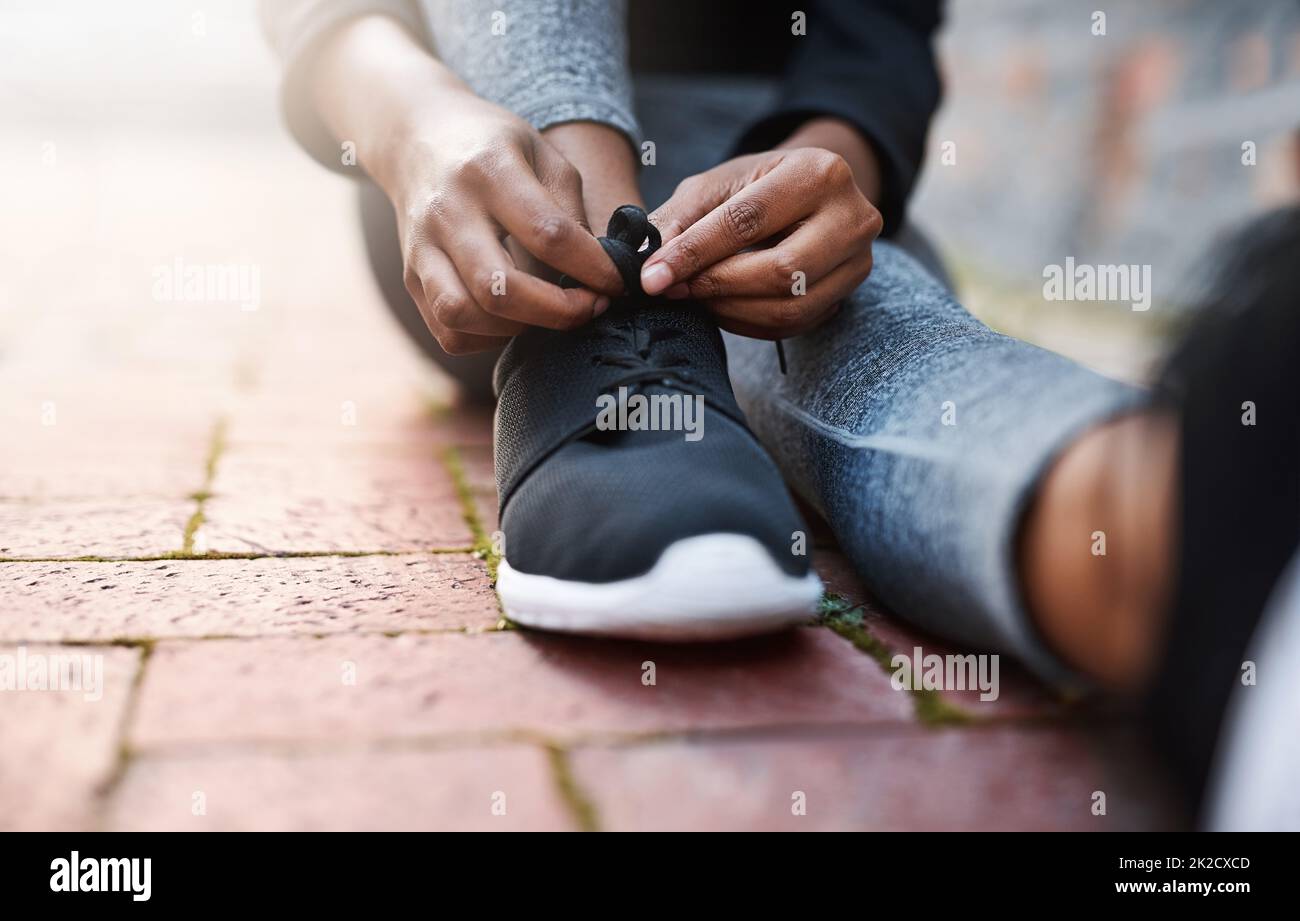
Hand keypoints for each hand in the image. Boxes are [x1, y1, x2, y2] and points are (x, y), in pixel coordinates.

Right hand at [386, 90, 627, 352]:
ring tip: (546, 312)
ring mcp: (421, 249)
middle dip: (558, 312)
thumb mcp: (542, 154)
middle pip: (500, 289)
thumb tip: (596, 271)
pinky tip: (512, 318)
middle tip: (590, 307)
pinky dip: (488, 339)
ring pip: (463, 316)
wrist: (416, 137)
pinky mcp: (410, 278)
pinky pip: (448, 333)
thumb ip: (569, 210)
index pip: (549, 235)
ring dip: (517, 329)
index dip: (593, 268)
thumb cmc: (493, 147)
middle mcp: (448, 212)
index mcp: (489, 171)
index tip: (617, 282)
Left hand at [642, 142, 881, 338]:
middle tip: (674, 288)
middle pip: (781, 270)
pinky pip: (795, 324)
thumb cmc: (756, 186)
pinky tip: (722, 308)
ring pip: (791, 305)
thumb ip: (681, 218)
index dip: (695, 252)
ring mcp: (859, 259)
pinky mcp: (849, 293)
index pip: (748, 220)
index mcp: (818, 171)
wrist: (808, 195)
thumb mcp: (716, 186)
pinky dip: (749, 324)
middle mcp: (853, 215)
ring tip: (696, 296)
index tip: (652, 276)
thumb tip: (648, 260)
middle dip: (718, 285)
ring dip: (731, 310)